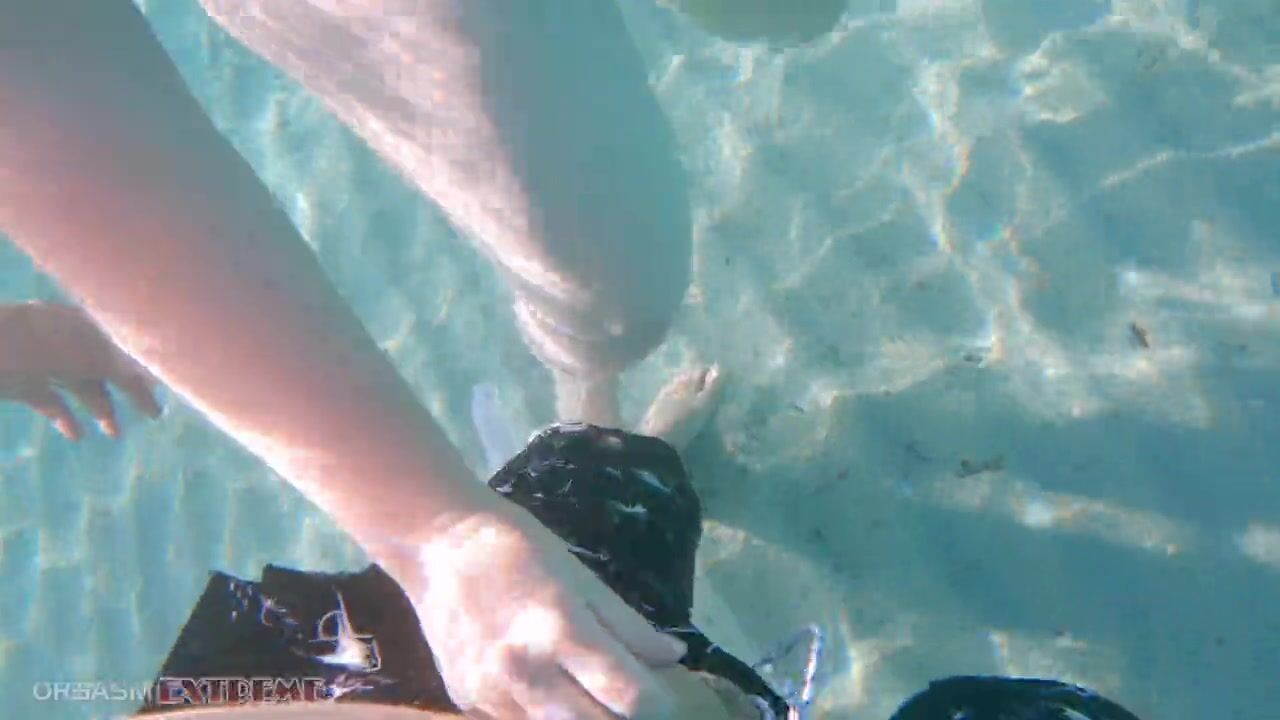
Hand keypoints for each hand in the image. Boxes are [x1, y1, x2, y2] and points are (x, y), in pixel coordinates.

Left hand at [0, 301, 160, 438]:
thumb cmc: (49, 346)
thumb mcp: (100, 356)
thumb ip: (131, 370)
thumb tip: (161, 382)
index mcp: (90, 324)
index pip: (128, 344)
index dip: (149, 365)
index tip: (170, 386)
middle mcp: (70, 340)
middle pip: (109, 367)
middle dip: (130, 391)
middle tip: (154, 414)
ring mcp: (45, 361)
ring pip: (82, 387)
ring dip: (101, 409)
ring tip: (115, 434)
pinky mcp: (23, 384)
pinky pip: (52, 403)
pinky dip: (66, 419)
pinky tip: (78, 435)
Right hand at [394, 500, 687, 718]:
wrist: (436, 543)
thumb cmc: (517, 548)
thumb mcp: (581, 577)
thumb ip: (628, 625)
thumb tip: (673, 658)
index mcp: (561, 629)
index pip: (628, 695)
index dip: (658, 705)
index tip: (667, 702)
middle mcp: (526, 669)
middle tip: (630, 705)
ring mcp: (491, 691)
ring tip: (592, 701)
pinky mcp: (467, 700)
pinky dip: (541, 716)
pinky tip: (550, 694)